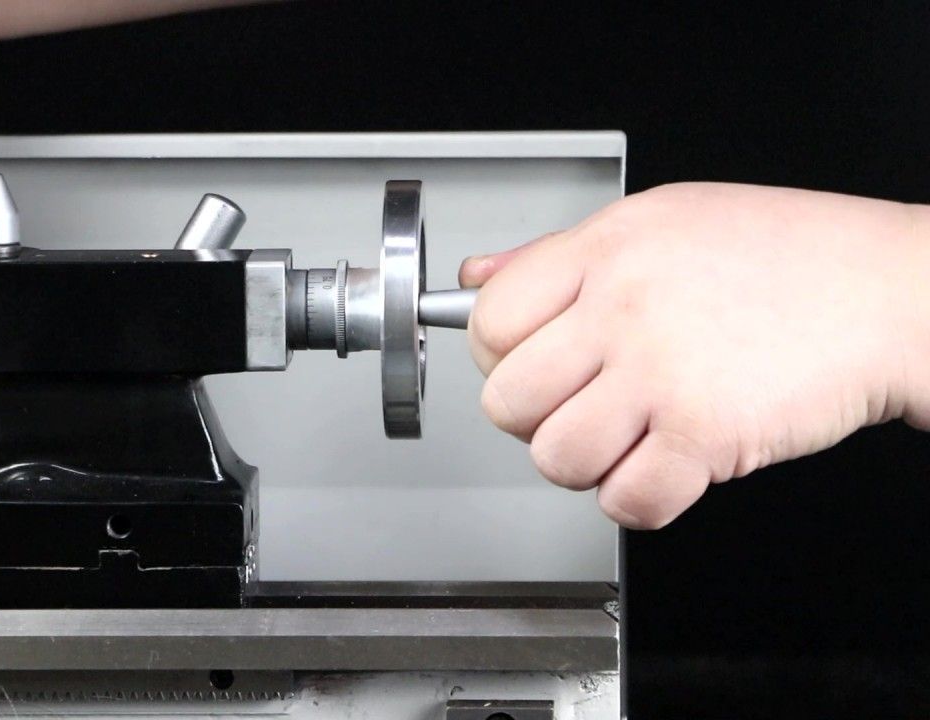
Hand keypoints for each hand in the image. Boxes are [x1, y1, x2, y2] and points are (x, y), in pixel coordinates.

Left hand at [461, 183, 929, 528]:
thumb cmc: (788, 256)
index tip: (525, 366)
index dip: (498, 357)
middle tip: (578, 408)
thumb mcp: (661, 221)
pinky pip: (625, 500)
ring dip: (584, 465)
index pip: (488, 319)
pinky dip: (638, 500)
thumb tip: (477, 275)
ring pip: (554, 457)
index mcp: (605, 249)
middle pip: (506, 398)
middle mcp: (623, 308)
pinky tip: (663, 467)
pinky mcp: (706, 434)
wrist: (891, 292)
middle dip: (535, 419)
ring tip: (624, 439)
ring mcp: (663, 372)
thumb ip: (557, 255)